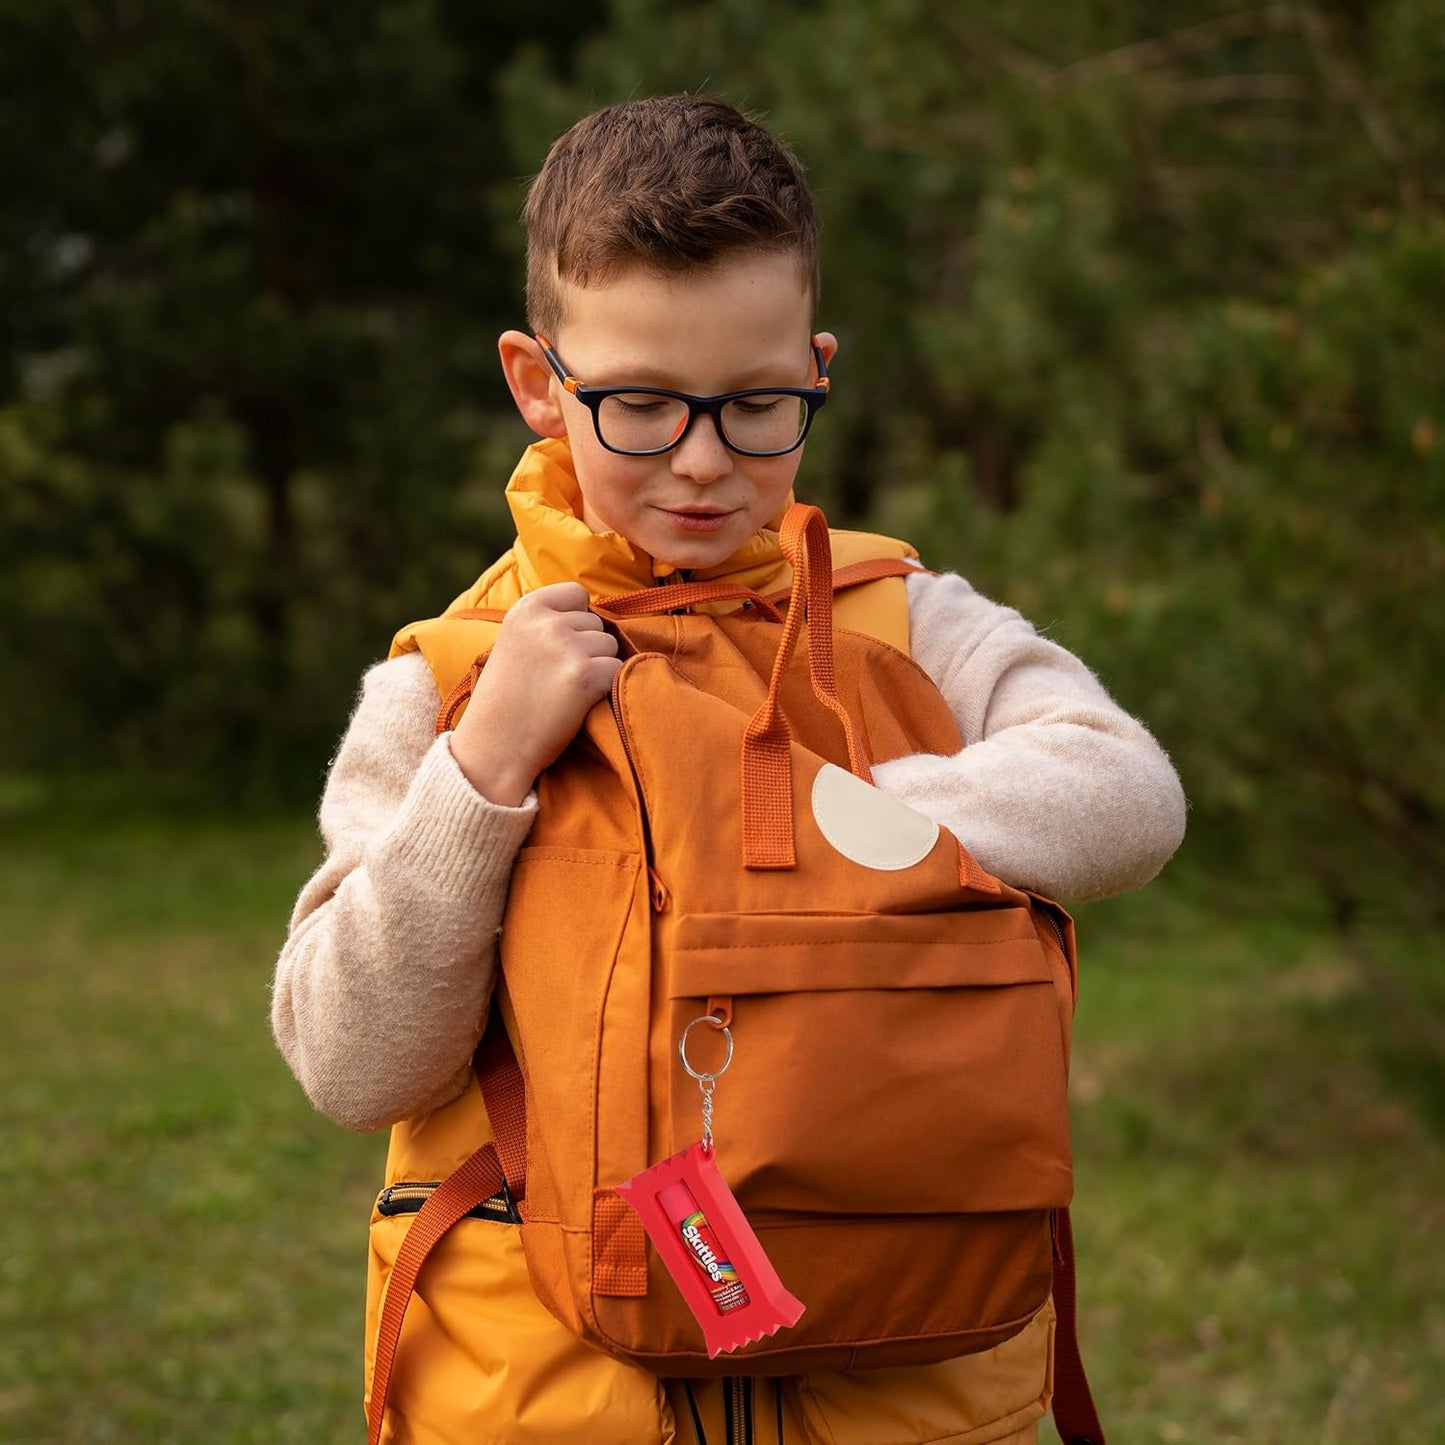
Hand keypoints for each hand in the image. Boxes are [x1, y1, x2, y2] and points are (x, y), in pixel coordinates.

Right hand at [449, 583, 621, 805]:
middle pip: (596, 623)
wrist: (494, 748)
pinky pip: (618, 670)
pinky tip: (580, 703)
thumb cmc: (507, 699)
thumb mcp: (514, 643)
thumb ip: (546, 622)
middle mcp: (546, 621)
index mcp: (525, 608)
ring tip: (565, 692)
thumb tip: (595, 611)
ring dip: (598, 668)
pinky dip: (606, 688)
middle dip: (586, 648)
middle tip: (556, 678)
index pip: (576, 594)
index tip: (558, 647)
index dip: (576, 620)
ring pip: (610, 646)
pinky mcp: (585, 675)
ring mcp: (566, 646)